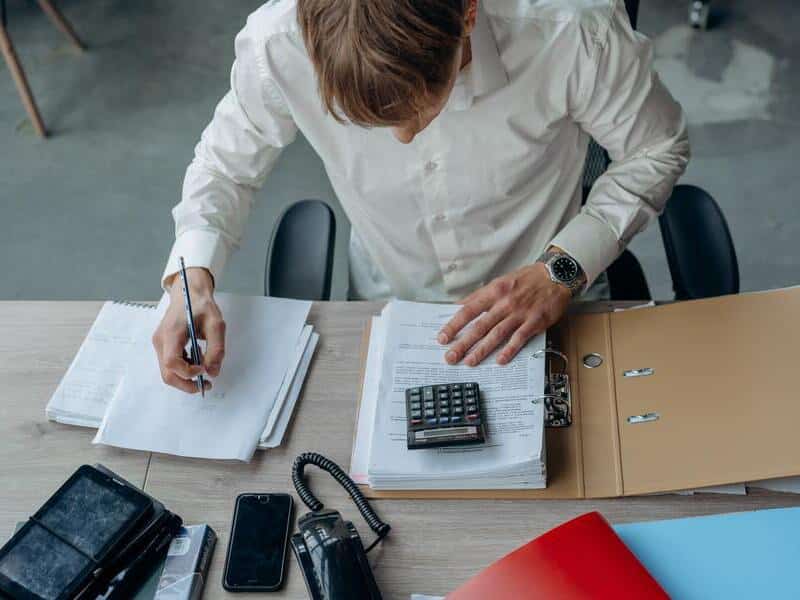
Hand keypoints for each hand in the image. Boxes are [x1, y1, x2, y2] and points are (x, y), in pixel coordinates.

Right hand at [152, 267, 225, 392]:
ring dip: (187, 376)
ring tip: (204, 363)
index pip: (172, 363)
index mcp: (171, 333)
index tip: (204, 369)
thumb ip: (216, 349)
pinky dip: (185, 368)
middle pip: (167, 374)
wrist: (188, 292)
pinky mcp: (163, 345)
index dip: (188, 372)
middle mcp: (161, 341)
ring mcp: (160, 344)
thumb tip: (212, 372)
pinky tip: (197, 358)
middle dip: (187, 384)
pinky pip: (171, 364)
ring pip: (168, 372)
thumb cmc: (201, 306)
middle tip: (207, 384)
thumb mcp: (216, 325)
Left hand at [437, 263, 570, 366]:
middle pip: (480, 326)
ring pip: (497, 334)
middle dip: (463, 343)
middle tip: (450, 357)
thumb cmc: (526, 279)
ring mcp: (520, 313)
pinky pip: (520, 338)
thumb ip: (480, 296)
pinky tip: (500, 361)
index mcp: (494, 291)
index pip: (468, 310)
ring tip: (469, 362)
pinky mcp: (535, 322)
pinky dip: (509, 350)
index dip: (454, 325)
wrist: (555, 275)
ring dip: (482, 350)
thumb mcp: (500, 281)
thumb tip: (459, 306)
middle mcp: (505, 303)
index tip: (442, 338)